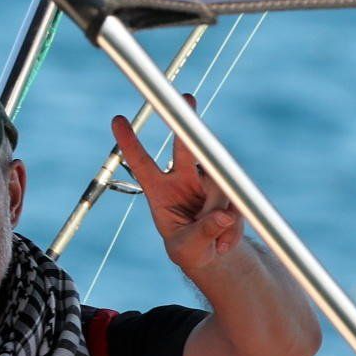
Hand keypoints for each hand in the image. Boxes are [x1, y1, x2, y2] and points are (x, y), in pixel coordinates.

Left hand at [112, 109, 242, 277]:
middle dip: (185, 123)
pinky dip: (234, 227)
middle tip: (188, 97)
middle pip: (185, 147)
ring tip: (216, 242)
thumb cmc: (190, 249)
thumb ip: (203, 232)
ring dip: (220, 216)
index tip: (117, 119)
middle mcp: (182, 178)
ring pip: (219, 185)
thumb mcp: (189, 249)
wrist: (214, 258)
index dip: (130, 142)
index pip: (142, 163)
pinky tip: (225, 242)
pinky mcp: (230, 188)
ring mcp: (208, 181)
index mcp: (159, 191)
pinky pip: (238, 201)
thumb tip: (223, 215)